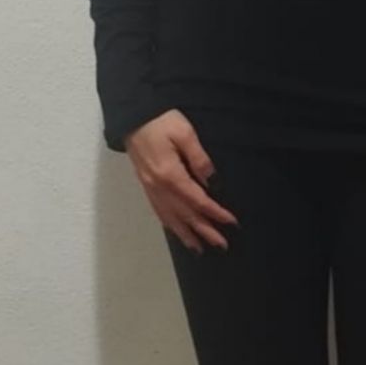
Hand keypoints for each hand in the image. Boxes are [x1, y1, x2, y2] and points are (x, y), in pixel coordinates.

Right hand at [127, 111, 237, 252]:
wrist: (134, 115)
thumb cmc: (162, 121)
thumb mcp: (185, 133)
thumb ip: (199, 159)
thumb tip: (212, 182)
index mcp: (170, 175)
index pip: (197, 200)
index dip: (215, 213)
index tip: (232, 222)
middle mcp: (158, 186)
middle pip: (184, 214)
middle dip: (204, 231)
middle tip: (221, 245)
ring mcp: (150, 187)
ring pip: (170, 217)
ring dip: (185, 234)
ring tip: (199, 249)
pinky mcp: (145, 184)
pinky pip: (158, 211)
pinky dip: (169, 224)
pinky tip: (176, 231)